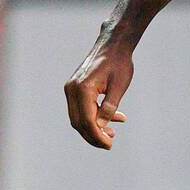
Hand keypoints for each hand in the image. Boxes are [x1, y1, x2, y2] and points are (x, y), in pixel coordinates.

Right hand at [64, 31, 132, 149]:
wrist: (112, 45)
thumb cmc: (118, 63)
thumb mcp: (119, 87)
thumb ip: (109, 107)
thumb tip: (101, 126)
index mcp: (83, 89)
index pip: (87, 121)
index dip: (97, 136)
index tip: (109, 145)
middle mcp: (72, 89)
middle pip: (78, 122)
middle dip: (94, 136)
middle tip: (110, 143)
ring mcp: (71, 88)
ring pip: (78, 117)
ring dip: (93, 128)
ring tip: (112, 133)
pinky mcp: (75, 88)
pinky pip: (81, 108)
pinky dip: (94, 116)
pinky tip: (113, 120)